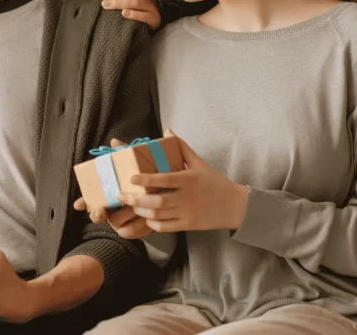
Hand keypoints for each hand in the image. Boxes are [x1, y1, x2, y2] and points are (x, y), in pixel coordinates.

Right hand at [72, 138, 152, 238]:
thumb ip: (125, 154)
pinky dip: (138, 226)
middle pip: (98, 215)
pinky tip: (145, 219)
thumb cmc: (149, 177)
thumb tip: (114, 141)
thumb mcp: (137, 164)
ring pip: (116, 224)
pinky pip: (131, 232)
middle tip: (101, 210)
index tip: (78, 204)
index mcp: (110, 194)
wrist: (170, 193)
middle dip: (97, 213)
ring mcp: (122, 221)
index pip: (90, 199)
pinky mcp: (135, 230)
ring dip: (123, 218)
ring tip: (134, 209)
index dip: (83, 202)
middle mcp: (112, 209)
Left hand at [120, 129, 248, 232]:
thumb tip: (167, 130)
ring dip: (142, 211)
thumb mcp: (199, 163)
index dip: (146, 179)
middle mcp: (187, 197)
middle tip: (121, 195)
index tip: (131, 178)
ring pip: (159, 215)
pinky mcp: (188, 225)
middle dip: (136, 200)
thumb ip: (181, 147)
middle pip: (157, 201)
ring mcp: (187, 213)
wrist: (235, 206)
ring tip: (131, 205)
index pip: (164, 179)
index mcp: (188, 179)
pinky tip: (147, 217)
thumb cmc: (214, 182)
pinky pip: (166, 226)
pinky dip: (153, 223)